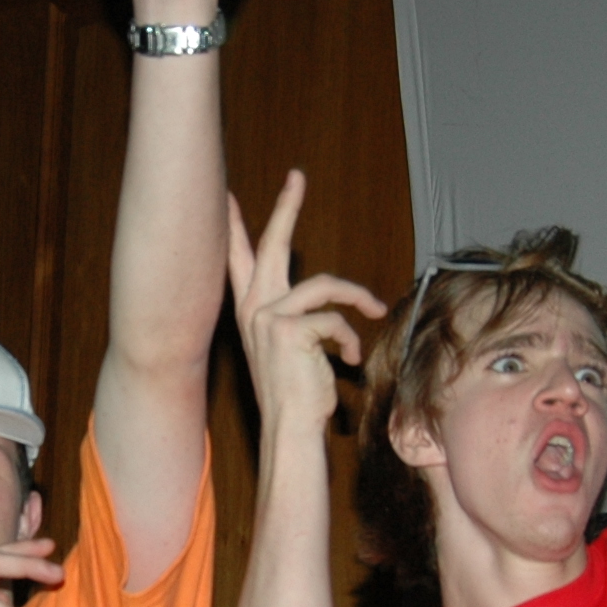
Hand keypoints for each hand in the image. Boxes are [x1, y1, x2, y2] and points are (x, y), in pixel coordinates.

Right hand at [229, 172, 383, 439]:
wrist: (290, 430)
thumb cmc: (296, 395)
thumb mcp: (292, 351)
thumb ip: (299, 319)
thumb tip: (322, 299)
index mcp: (251, 313)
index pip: (238, 261)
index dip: (234, 228)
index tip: (229, 198)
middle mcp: (254, 309)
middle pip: (270, 245)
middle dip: (285, 208)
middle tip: (295, 177)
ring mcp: (268, 317)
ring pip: (324, 285)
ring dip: (358, 296)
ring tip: (376, 310)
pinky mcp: (289, 328)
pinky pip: (335, 318)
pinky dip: (350, 338)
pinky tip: (350, 360)